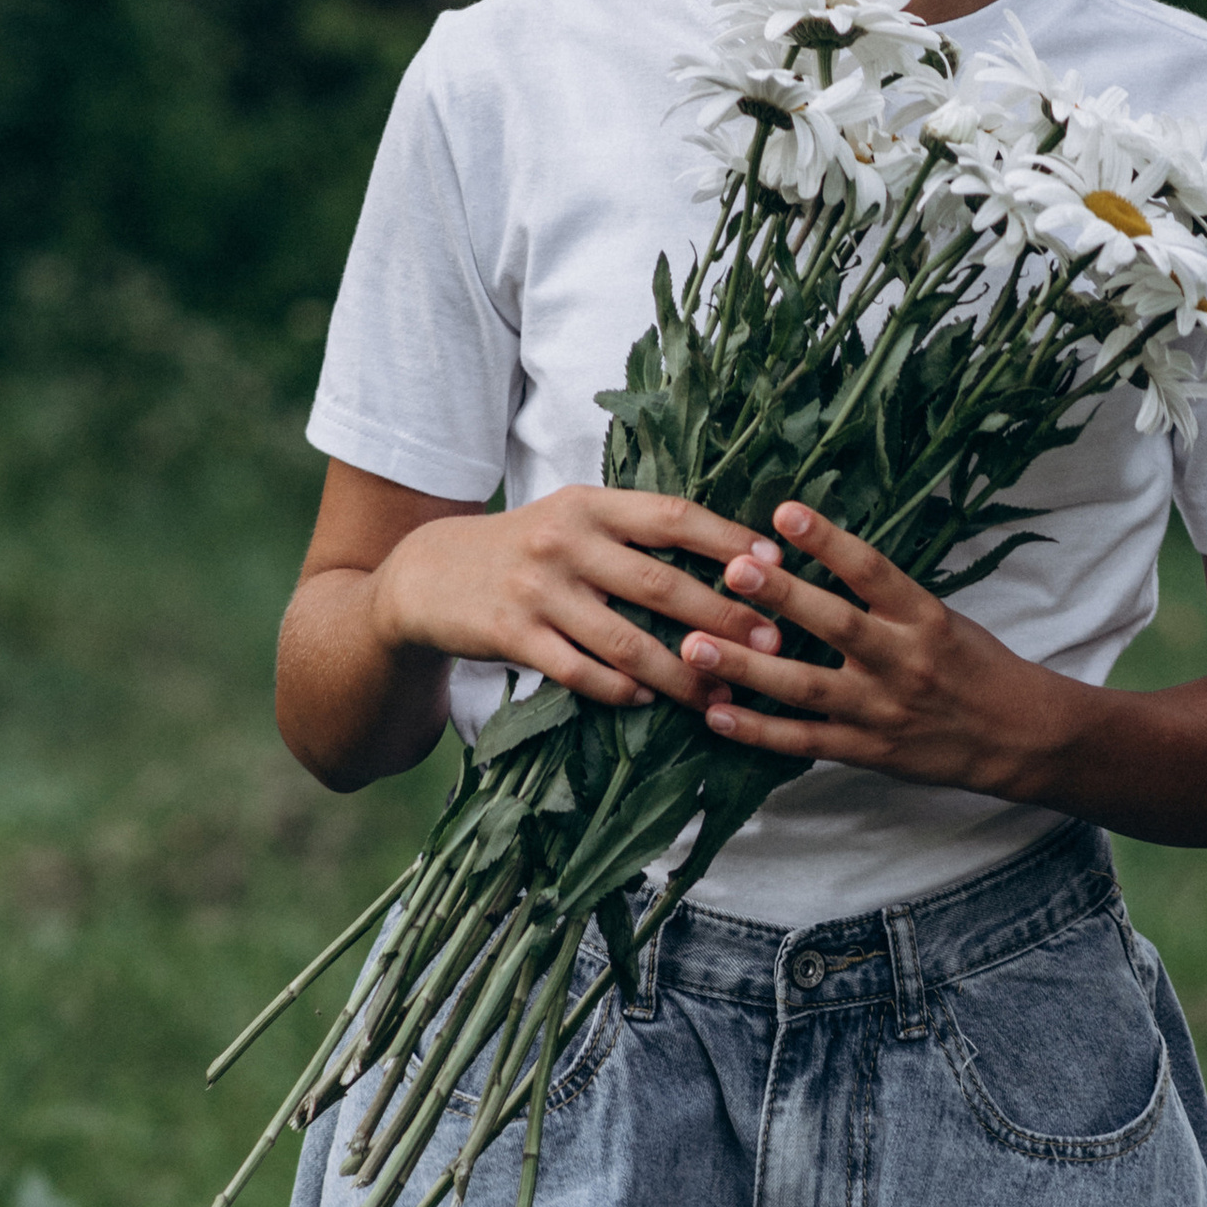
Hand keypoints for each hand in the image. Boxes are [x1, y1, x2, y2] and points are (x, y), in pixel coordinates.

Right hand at [372, 486, 785, 712]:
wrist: (426, 574)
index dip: (730, 541)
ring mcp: (537, 591)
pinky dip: (616, 689)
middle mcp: (566, 541)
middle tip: (774, 645)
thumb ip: (634, 530)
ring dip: (681, 674)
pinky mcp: (512, 635)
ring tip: (723, 695)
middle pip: (661, 584)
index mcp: (591, 505)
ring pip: (626, 641)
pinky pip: (578, 671)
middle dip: (724, 618)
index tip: (779, 566)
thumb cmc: (524, 549)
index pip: (674, 517)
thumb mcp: (573, 519)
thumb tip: (730, 556)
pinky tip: (646, 701)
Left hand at [677, 501, 1059, 792]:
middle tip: (731, 569)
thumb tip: (815, 548)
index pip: (872, 570)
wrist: (1017, 736)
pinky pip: (805, 743)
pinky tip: (715, 715)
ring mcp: (882, 710)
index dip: (828, 540)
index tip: (785, 511)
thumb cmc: (973, 665)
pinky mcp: (868, 751)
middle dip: (781, 597)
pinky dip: (758, 732)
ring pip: (806, 688)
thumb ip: (882, 593)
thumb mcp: (940, 615)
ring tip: (693, 646)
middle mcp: (903, 661)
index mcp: (924, 617)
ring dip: (746, 668)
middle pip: (836, 625)